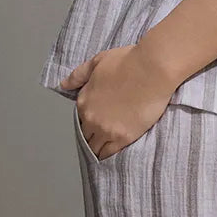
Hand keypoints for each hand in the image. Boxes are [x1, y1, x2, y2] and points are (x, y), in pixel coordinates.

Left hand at [60, 44, 175, 160]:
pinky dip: (107, 154)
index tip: (96, 118)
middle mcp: (91, 117)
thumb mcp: (98, 61)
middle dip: (91, 134)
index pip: (80, 117)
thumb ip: (79, 75)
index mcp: (84, 100)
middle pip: (86, 134)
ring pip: (94, 147)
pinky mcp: (123, 137)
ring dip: (97, 147)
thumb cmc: (128, 62)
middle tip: (101, 134)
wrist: (152, 70)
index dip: (89, 118)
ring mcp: (106, 129)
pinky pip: (109, 153)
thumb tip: (64, 84)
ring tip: (103, 148)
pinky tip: (108, 155)